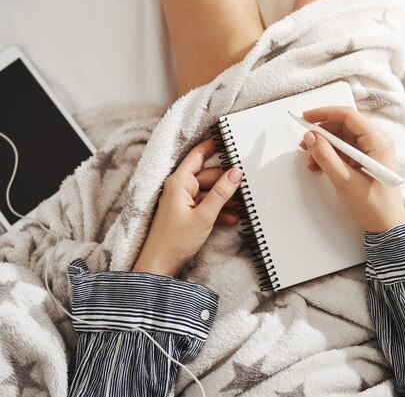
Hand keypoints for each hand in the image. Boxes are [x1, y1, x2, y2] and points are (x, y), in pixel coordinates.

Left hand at [132, 138, 242, 276]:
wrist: (159, 265)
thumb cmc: (174, 241)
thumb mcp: (204, 215)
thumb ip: (221, 193)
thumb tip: (236, 173)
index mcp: (179, 182)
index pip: (198, 155)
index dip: (213, 145)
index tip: (228, 138)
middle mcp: (179, 187)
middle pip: (207, 175)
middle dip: (226, 182)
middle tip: (246, 185)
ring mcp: (181, 200)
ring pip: (208, 192)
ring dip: (224, 199)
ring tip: (242, 206)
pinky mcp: (184, 212)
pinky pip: (204, 205)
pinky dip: (217, 210)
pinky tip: (231, 218)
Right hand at [299, 106, 404, 232]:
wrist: (387, 226)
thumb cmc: (373, 206)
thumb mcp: (344, 180)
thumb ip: (325, 156)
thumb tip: (311, 137)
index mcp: (378, 141)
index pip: (348, 116)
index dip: (324, 114)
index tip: (306, 118)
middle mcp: (377, 141)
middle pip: (344, 125)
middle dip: (322, 132)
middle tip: (304, 142)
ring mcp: (372, 150)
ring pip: (342, 137)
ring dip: (324, 145)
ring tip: (310, 157)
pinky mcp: (366, 160)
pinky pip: (345, 149)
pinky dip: (330, 154)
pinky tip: (318, 164)